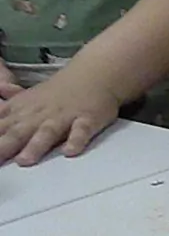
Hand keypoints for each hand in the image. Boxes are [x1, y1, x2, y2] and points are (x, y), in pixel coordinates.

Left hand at [0, 63, 121, 163]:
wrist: (93, 74)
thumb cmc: (58, 93)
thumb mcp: (25, 100)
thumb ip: (5, 111)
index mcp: (22, 111)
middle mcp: (39, 115)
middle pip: (18, 132)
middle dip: (4, 147)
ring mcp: (63, 117)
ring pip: (47, 132)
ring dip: (36, 146)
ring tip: (25, 161)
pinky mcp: (87, 119)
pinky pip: (81, 131)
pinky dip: (76, 141)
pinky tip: (70, 151)